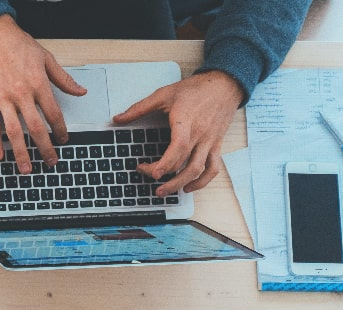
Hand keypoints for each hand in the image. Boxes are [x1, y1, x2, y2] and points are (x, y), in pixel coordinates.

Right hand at [0, 15, 85, 172]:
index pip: (53, 113)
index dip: (60, 130)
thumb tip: (80, 92)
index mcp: (38, 84)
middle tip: (51, 161)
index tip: (63, 140)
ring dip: (21, 152)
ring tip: (27, 168)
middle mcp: (21, 93)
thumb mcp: (46, 59)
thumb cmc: (18, 45)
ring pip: (14, 131)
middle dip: (45, 148)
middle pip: (36, 128)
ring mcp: (2, 98)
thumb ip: (63, 79)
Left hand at [113, 70, 244, 195]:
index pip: (179, 147)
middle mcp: (200, 134)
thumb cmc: (195, 89)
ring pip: (199, 169)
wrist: (224, 84)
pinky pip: (213, 168)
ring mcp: (209, 141)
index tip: (152, 173)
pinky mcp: (216, 145)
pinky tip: (188, 187)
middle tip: (148, 178)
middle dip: (164, 175)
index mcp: (186, 121)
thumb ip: (139, 108)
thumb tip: (118, 119)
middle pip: (184, 163)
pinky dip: (202, 181)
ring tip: (164, 191)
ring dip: (181, 184)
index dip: (166, 163)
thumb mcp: (164, 94)